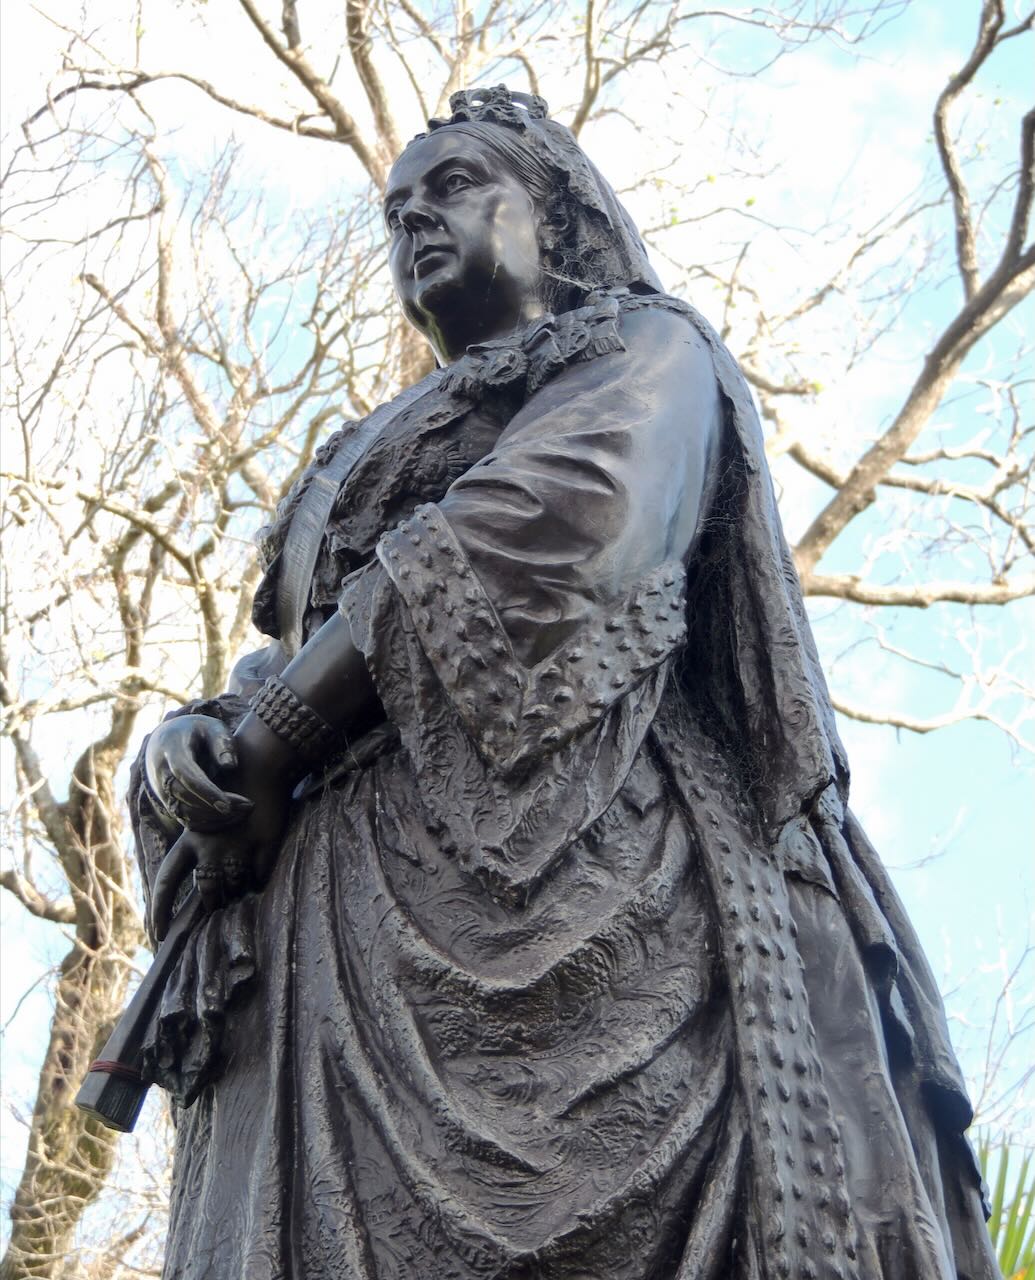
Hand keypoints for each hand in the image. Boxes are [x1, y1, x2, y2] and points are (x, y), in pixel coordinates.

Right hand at [145, 715, 252, 832]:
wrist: (168, 739)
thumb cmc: (198, 732)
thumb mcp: (212, 727)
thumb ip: (222, 742)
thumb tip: (230, 766)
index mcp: (172, 750)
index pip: (185, 774)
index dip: (206, 791)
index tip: (229, 804)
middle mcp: (161, 772)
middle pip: (185, 797)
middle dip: (216, 807)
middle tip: (248, 806)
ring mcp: (161, 790)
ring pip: (184, 813)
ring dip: (214, 818)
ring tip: (244, 812)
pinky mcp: (168, 802)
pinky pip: (185, 819)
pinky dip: (207, 824)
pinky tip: (231, 818)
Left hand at [149, 715, 296, 939]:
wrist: (259, 764)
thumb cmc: (231, 793)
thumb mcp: (206, 822)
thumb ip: (201, 852)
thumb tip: (204, 886)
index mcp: (190, 839)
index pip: (167, 881)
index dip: (160, 910)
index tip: (157, 934)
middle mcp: (210, 845)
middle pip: (207, 890)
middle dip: (214, 902)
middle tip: (219, 903)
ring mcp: (238, 846)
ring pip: (235, 886)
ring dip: (239, 887)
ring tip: (242, 875)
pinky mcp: (263, 844)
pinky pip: (260, 876)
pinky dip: (260, 875)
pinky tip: (261, 862)